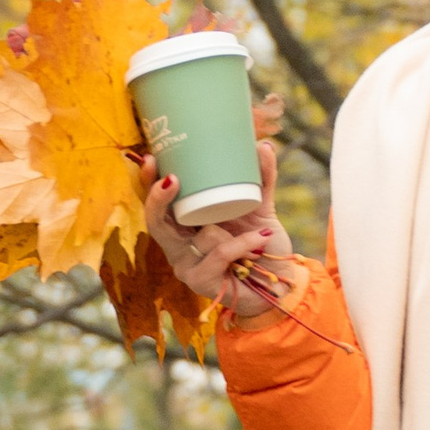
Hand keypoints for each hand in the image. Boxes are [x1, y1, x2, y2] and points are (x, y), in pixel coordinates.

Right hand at [138, 147, 293, 321]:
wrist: (280, 285)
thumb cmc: (262, 247)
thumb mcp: (261, 209)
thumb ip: (261, 180)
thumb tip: (263, 145)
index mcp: (185, 226)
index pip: (159, 204)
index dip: (149, 183)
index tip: (153, 158)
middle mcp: (178, 246)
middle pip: (155, 221)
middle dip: (159, 199)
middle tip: (173, 178)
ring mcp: (186, 266)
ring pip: (200, 235)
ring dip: (231, 233)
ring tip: (258, 234)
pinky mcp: (199, 283)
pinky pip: (219, 253)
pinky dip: (242, 244)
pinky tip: (260, 240)